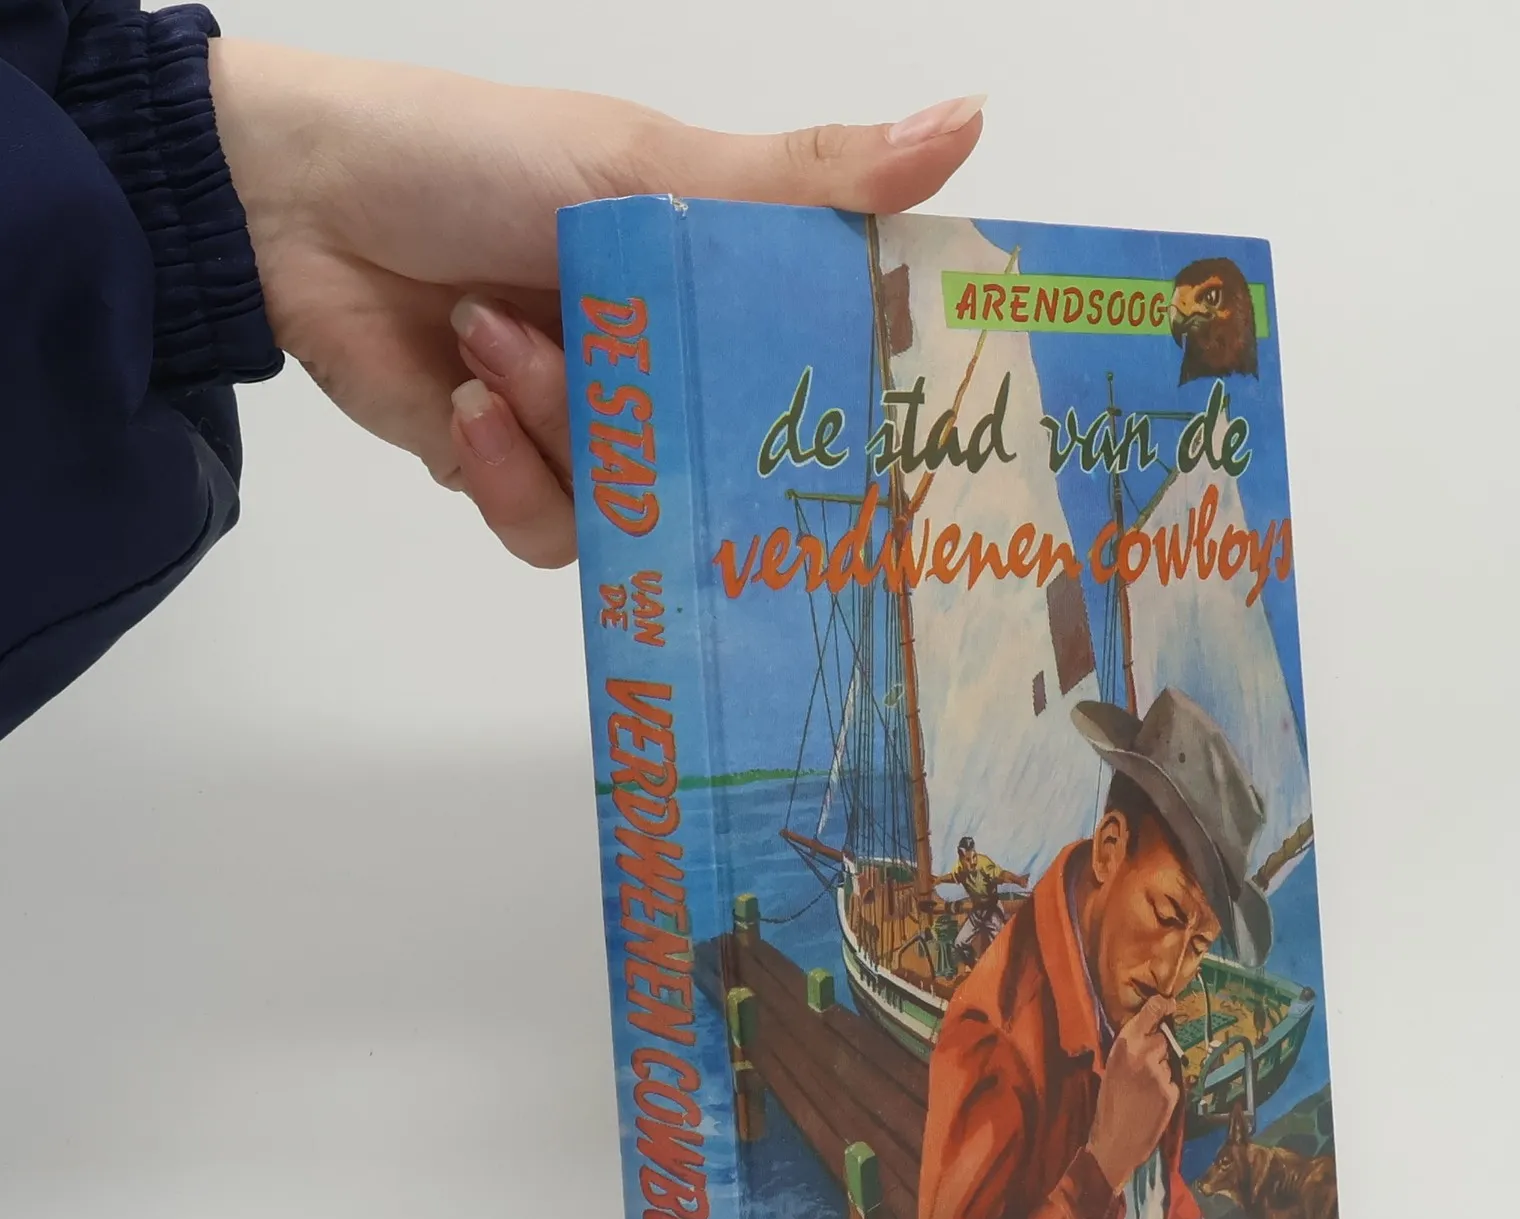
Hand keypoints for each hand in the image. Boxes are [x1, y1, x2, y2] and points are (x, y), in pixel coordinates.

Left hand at [207, 42, 983, 564]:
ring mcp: (594, 433)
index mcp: (714, 293)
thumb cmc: (476, 156)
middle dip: (697, 454)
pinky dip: (507, 473)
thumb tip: (967, 122)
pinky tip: (468, 404)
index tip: (889, 459)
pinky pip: (553, 534)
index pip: (817, 379)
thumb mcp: (658, 164)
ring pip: (640, 515)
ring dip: (562, 434)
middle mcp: (667, 374)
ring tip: (501, 348)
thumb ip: (806, 178)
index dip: (849, 424)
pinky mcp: (514, 479)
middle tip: (680, 424)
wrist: (292, 205)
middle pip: (735, 476)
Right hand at [1087, 994, 1181, 1189]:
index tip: (1169, 1003)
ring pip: (1169, 1061)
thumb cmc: (1108, 1104)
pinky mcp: (1172, 1091)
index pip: (1151, 1013)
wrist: (1115, 1141)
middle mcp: (1144, 1054)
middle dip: (1158, 1049)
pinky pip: (1174, 1081)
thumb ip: (1130, 1049)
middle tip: (1143, 1069)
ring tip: (1144, 1091)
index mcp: (1124, 1045)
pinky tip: (1152, 1102)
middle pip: (1164, 1038)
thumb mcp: (1112, 1068)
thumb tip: (1150, 1031)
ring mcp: (1160, 1073)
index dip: (1162, 1006)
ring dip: (1162, 1071)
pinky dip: (1167, 1089)